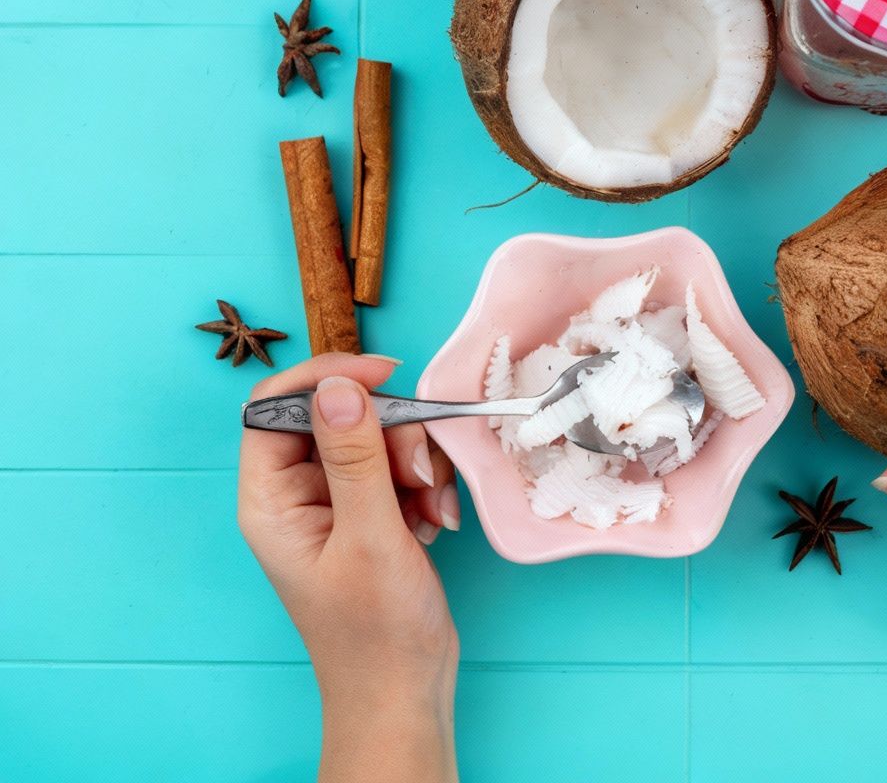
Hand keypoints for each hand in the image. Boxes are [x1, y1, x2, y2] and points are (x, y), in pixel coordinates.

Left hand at [237, 353, 461, 782]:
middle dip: (390, 434)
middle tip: (419, 471)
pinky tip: (437, 522)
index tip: (384, 374)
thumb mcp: (370, 535)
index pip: (275, 407)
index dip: (325, 380)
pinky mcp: (371, 515)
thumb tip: (338, 387)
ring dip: (416, 463)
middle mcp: (297, 496)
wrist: (405, 689)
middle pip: (337, 417)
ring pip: (376, 440)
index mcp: (271, 500)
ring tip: (433, 509)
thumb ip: (355, 458)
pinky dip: (425, 487)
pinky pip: (398, 469)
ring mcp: (335, 505)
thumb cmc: (375, 631)